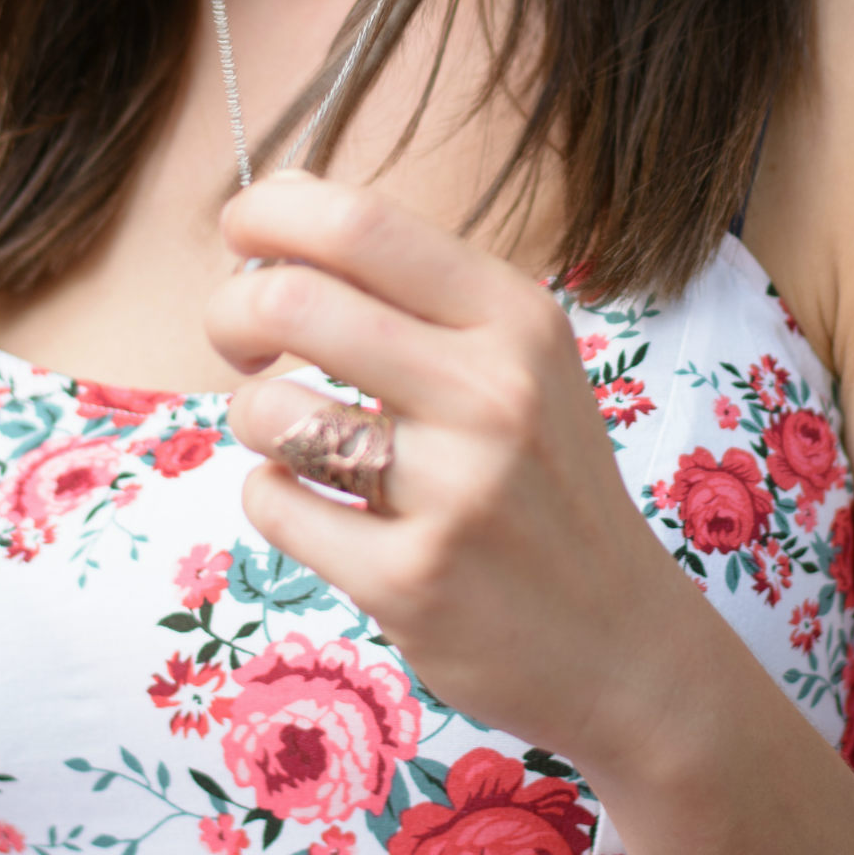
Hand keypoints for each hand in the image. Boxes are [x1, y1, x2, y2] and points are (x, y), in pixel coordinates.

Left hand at [204, 169, 706, 770]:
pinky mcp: (410, 579)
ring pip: (270, 410)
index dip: (270, 213)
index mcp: (516, 316)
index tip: (243, 237)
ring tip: (294, 435)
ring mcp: (454, 489)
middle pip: (292, 300)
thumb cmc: (542, 477)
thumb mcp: (519, 359)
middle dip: (230, 310)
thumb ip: (415, 293)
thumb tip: (275, 218)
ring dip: (253, 415)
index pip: (360, 220)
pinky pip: (275, 505)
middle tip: (239, 342)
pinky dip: (272, 496)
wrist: (623, 642)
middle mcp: (492, 390)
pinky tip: (320, 507)